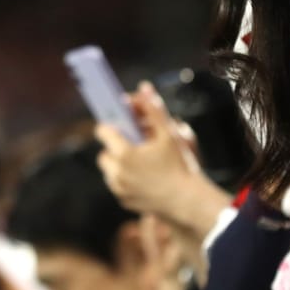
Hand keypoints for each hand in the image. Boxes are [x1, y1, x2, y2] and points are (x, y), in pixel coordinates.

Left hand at [96, 83, 226, 232]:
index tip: (121, 126)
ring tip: (139, 161)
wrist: (187, 201)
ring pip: (109, 170)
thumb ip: (153, 110)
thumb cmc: (179, 165)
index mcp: (124, 153)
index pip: (102, 131)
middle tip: (135, 146)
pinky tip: (143, 176)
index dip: (111, 126)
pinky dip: (125, 179)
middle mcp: (116, 172)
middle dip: (116, 147)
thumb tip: (143, 88)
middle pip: (104, 153)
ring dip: (119, 164)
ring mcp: (118, 188)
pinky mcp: (123, 200)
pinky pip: (117, 184)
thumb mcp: (168, 134)